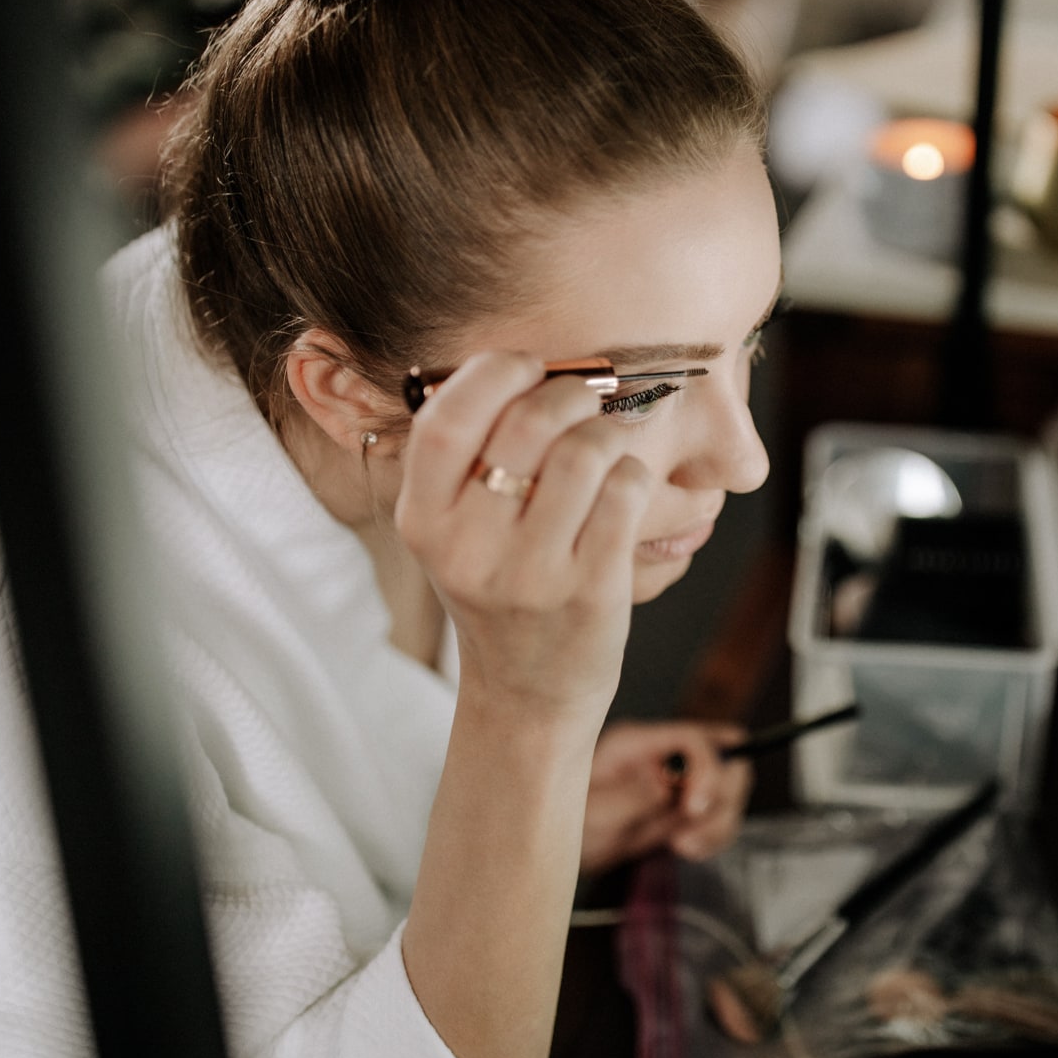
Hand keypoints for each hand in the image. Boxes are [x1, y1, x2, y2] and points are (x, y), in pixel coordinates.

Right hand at [395, 352, 655, 721]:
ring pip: (585, 452)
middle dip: (570, 392)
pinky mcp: (592, 590)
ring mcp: (531, 574)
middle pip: (528, 423)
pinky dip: (635, 474)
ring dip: (608, 433)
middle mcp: (468, 549)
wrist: (528, 692)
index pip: (445, 419)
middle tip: (584, 399)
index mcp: (422, 521)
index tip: (526, 366)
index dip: (493, 373)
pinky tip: (624, 488)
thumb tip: (529, 365)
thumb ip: (470, 456)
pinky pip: (627, 491)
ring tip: (606, 448)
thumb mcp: (455, 530)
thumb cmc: (499, 587)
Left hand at [580, 720, 750, 873]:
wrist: (561, 852)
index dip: (706, 770)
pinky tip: (687, 850)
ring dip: (719, 822)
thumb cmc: (567, 826)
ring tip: (683, 846)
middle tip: (690, 828)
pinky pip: (720, 818)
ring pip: (730, 790)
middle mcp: (665, 756)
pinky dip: (715, 837)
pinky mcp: (684, 809)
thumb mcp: (592, 813)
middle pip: (726, 757)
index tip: (693, 809)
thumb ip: (630, 796)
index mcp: (639, 743)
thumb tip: (668, 785)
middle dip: (722, 796)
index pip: (694, 739)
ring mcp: (679, 782)